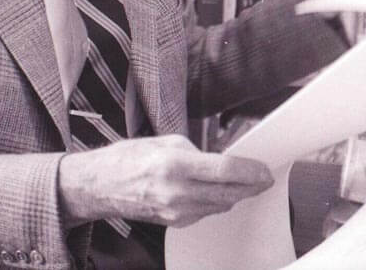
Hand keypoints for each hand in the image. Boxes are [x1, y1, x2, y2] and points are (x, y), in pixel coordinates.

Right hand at [57, 134, 273, 228]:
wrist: (101, 186)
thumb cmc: (128, 159)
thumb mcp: (164, 142)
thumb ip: (196, 151)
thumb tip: (221, 158)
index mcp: (174, 165)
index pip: (224, 171)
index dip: (250, 171)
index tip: (264, 169)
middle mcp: (177, 192)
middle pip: (228, 193)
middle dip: (251, 186)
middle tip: (264, 179)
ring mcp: (176, 212)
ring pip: (219, 205)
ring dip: (235, 194)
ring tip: (244, 183)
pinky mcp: (174, 223)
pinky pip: (205, 212)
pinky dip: (215, 201)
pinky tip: (216, 191)